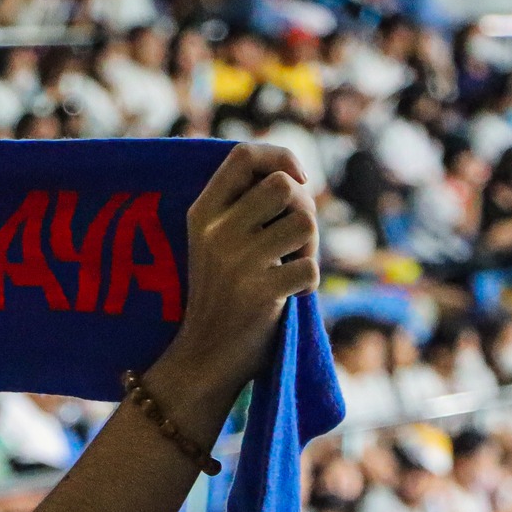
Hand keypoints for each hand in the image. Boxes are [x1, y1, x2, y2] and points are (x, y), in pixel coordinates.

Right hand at [163, 141, 318, 399]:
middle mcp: (216, 232)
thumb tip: (296, 176)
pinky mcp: (259, 294)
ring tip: (291, 265)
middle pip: (283, 185)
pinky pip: (310, 268)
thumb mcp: (216, 242)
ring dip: (309, 245)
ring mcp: (236, 263)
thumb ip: (244, 206)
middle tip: (295, 236)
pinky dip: (308, 283)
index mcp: (202, 213)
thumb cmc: (221, 294)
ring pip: (305, 223)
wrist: (203, 356)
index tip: (295, 179)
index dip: (280, 157)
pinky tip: (289, 295)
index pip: (243, 155)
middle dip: (303, 206)